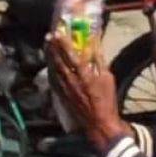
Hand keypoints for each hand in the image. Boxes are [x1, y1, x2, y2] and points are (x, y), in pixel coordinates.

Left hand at [46, 31, 128, 149]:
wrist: (99, 123)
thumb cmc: (106, 101)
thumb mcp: (108, 78)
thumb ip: (100, 61)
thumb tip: (95, 47)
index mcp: (84, 75)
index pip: (70, 55)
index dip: (63, 44)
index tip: (58, 34)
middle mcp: (71, 80)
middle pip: (58, 60)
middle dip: (52, 47)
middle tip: (48, 36)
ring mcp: (64, 89)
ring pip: (53, 69)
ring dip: (49, 56)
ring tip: (47, 46)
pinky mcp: (61, 96)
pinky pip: (53, 80)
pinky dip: (50, 70)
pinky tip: (49, 64)